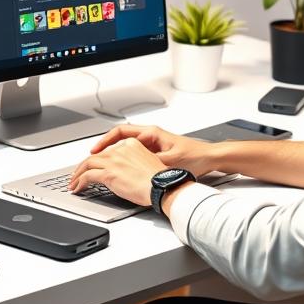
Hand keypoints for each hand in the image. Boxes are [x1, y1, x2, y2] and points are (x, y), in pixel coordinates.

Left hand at [68, 137, 166, 207]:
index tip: (93, 164)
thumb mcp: (147, 163)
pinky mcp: (108, 173)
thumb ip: (133, 162)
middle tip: (78, 174)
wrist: (162, 186)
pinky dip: (80, 182)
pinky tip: (78, 187)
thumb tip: (124, 172)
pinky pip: (87, 176)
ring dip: (78, 174)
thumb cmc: (159, 180)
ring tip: (74, 183)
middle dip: (84, 166)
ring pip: (88, 164)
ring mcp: (114, 160)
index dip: (98, 158)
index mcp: (132, 144)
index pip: (109, 150)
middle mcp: (121, 150)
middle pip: (96, 156)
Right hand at [84, 124, 219, 177]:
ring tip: (103, 167)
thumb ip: (151, 162)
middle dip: (105, 149)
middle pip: (120, 140)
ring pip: (127, 148)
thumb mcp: (170, 160)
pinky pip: (135, 156)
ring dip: (114, 156)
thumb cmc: (195, 156)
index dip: (105, 141)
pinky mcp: (157, 154)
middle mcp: (151, 137)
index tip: (95, 150)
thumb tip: (134, 167)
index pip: (120, 132)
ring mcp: (153, 145)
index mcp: (151, 134)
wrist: (210, 158)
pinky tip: (121, 172)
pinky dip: (125, 162)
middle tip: (92, 160)